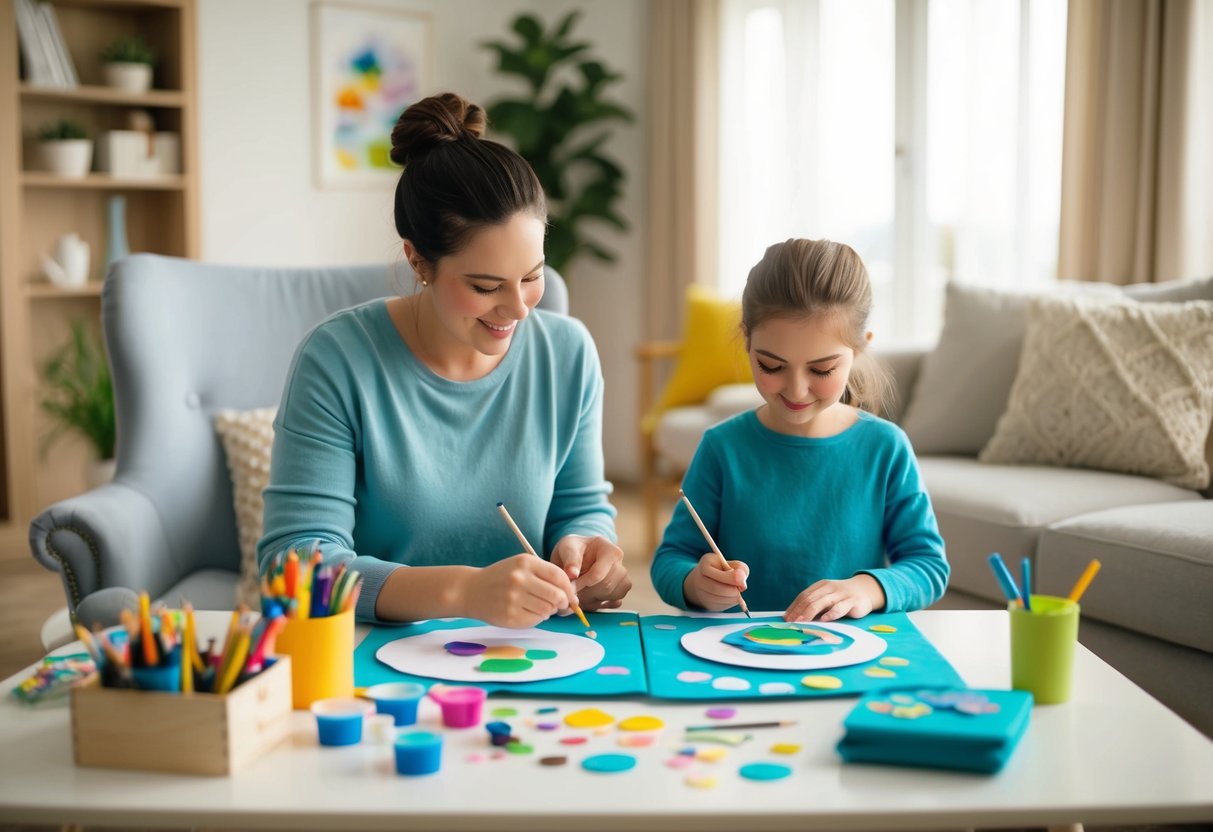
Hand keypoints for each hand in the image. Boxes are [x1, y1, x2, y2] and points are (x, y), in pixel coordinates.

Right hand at [459, 553, 574, 627]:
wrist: (470, 590)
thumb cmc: (500, 577)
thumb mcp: (520, 566)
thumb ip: (544, 574)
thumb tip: (570, 593)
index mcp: (525, 563)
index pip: (559, 576)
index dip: (568, 588)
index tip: (570, 595)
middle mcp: (520, 579)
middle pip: (556, 595)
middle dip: (563, 602)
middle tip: (561, 605)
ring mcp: (514, 598)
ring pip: (547, 609)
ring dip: (549, 610)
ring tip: (540, 606)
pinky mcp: (510, 616)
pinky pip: (536, 620)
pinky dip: (537, 618)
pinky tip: (528, 612)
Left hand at [550, 535, 630, 610]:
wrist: (577, 555)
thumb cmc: (573, 550)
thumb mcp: (567, 549)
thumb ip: (570, 560)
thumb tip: (572, 574)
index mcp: (609, 550)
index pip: (598, 574)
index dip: (582, 584)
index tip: (570, 587)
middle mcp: (620, 562)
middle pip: (606, 586)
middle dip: (588, 592)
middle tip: (575, 589)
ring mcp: (623, 576)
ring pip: (611, 595)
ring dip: (593, 598)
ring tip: (581, 589)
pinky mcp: (622, 589)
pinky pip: (615, 602)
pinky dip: (601, 603)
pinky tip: (590, 595)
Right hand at [682, 552, 748, 611]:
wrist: (710, 579)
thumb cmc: (724, 570)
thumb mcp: (733, 565)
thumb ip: (741, 570)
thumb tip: (742, 584)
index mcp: (705, 564)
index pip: (717, 573)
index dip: (733, 579)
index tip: (742, 581)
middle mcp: (698, 578)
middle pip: (715, 588)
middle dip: (733, 590)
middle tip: (740, 588)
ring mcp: (700, 592)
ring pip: (718, 599)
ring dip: (733, 597)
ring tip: (736, 591)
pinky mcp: (706, 604)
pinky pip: (721, 606)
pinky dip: (730, 602)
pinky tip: (730, 596)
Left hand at [784, 574, 885, 622]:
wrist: (864, 591)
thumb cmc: (841, 597)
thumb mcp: (827, 597)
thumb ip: (815, 604)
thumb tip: (795, 617)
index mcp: (821, 585)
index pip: (804, 595)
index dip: (794, 606)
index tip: (786, 617)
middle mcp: (830, 588)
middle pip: (811, 599)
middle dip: (799, 611)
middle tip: (792, 622)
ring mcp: (842, 594)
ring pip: (823, 602)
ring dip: (810, 612)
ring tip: (802, 621)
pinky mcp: (853, 601)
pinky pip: (840, 607)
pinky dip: (831, 613)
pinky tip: (824, 619)